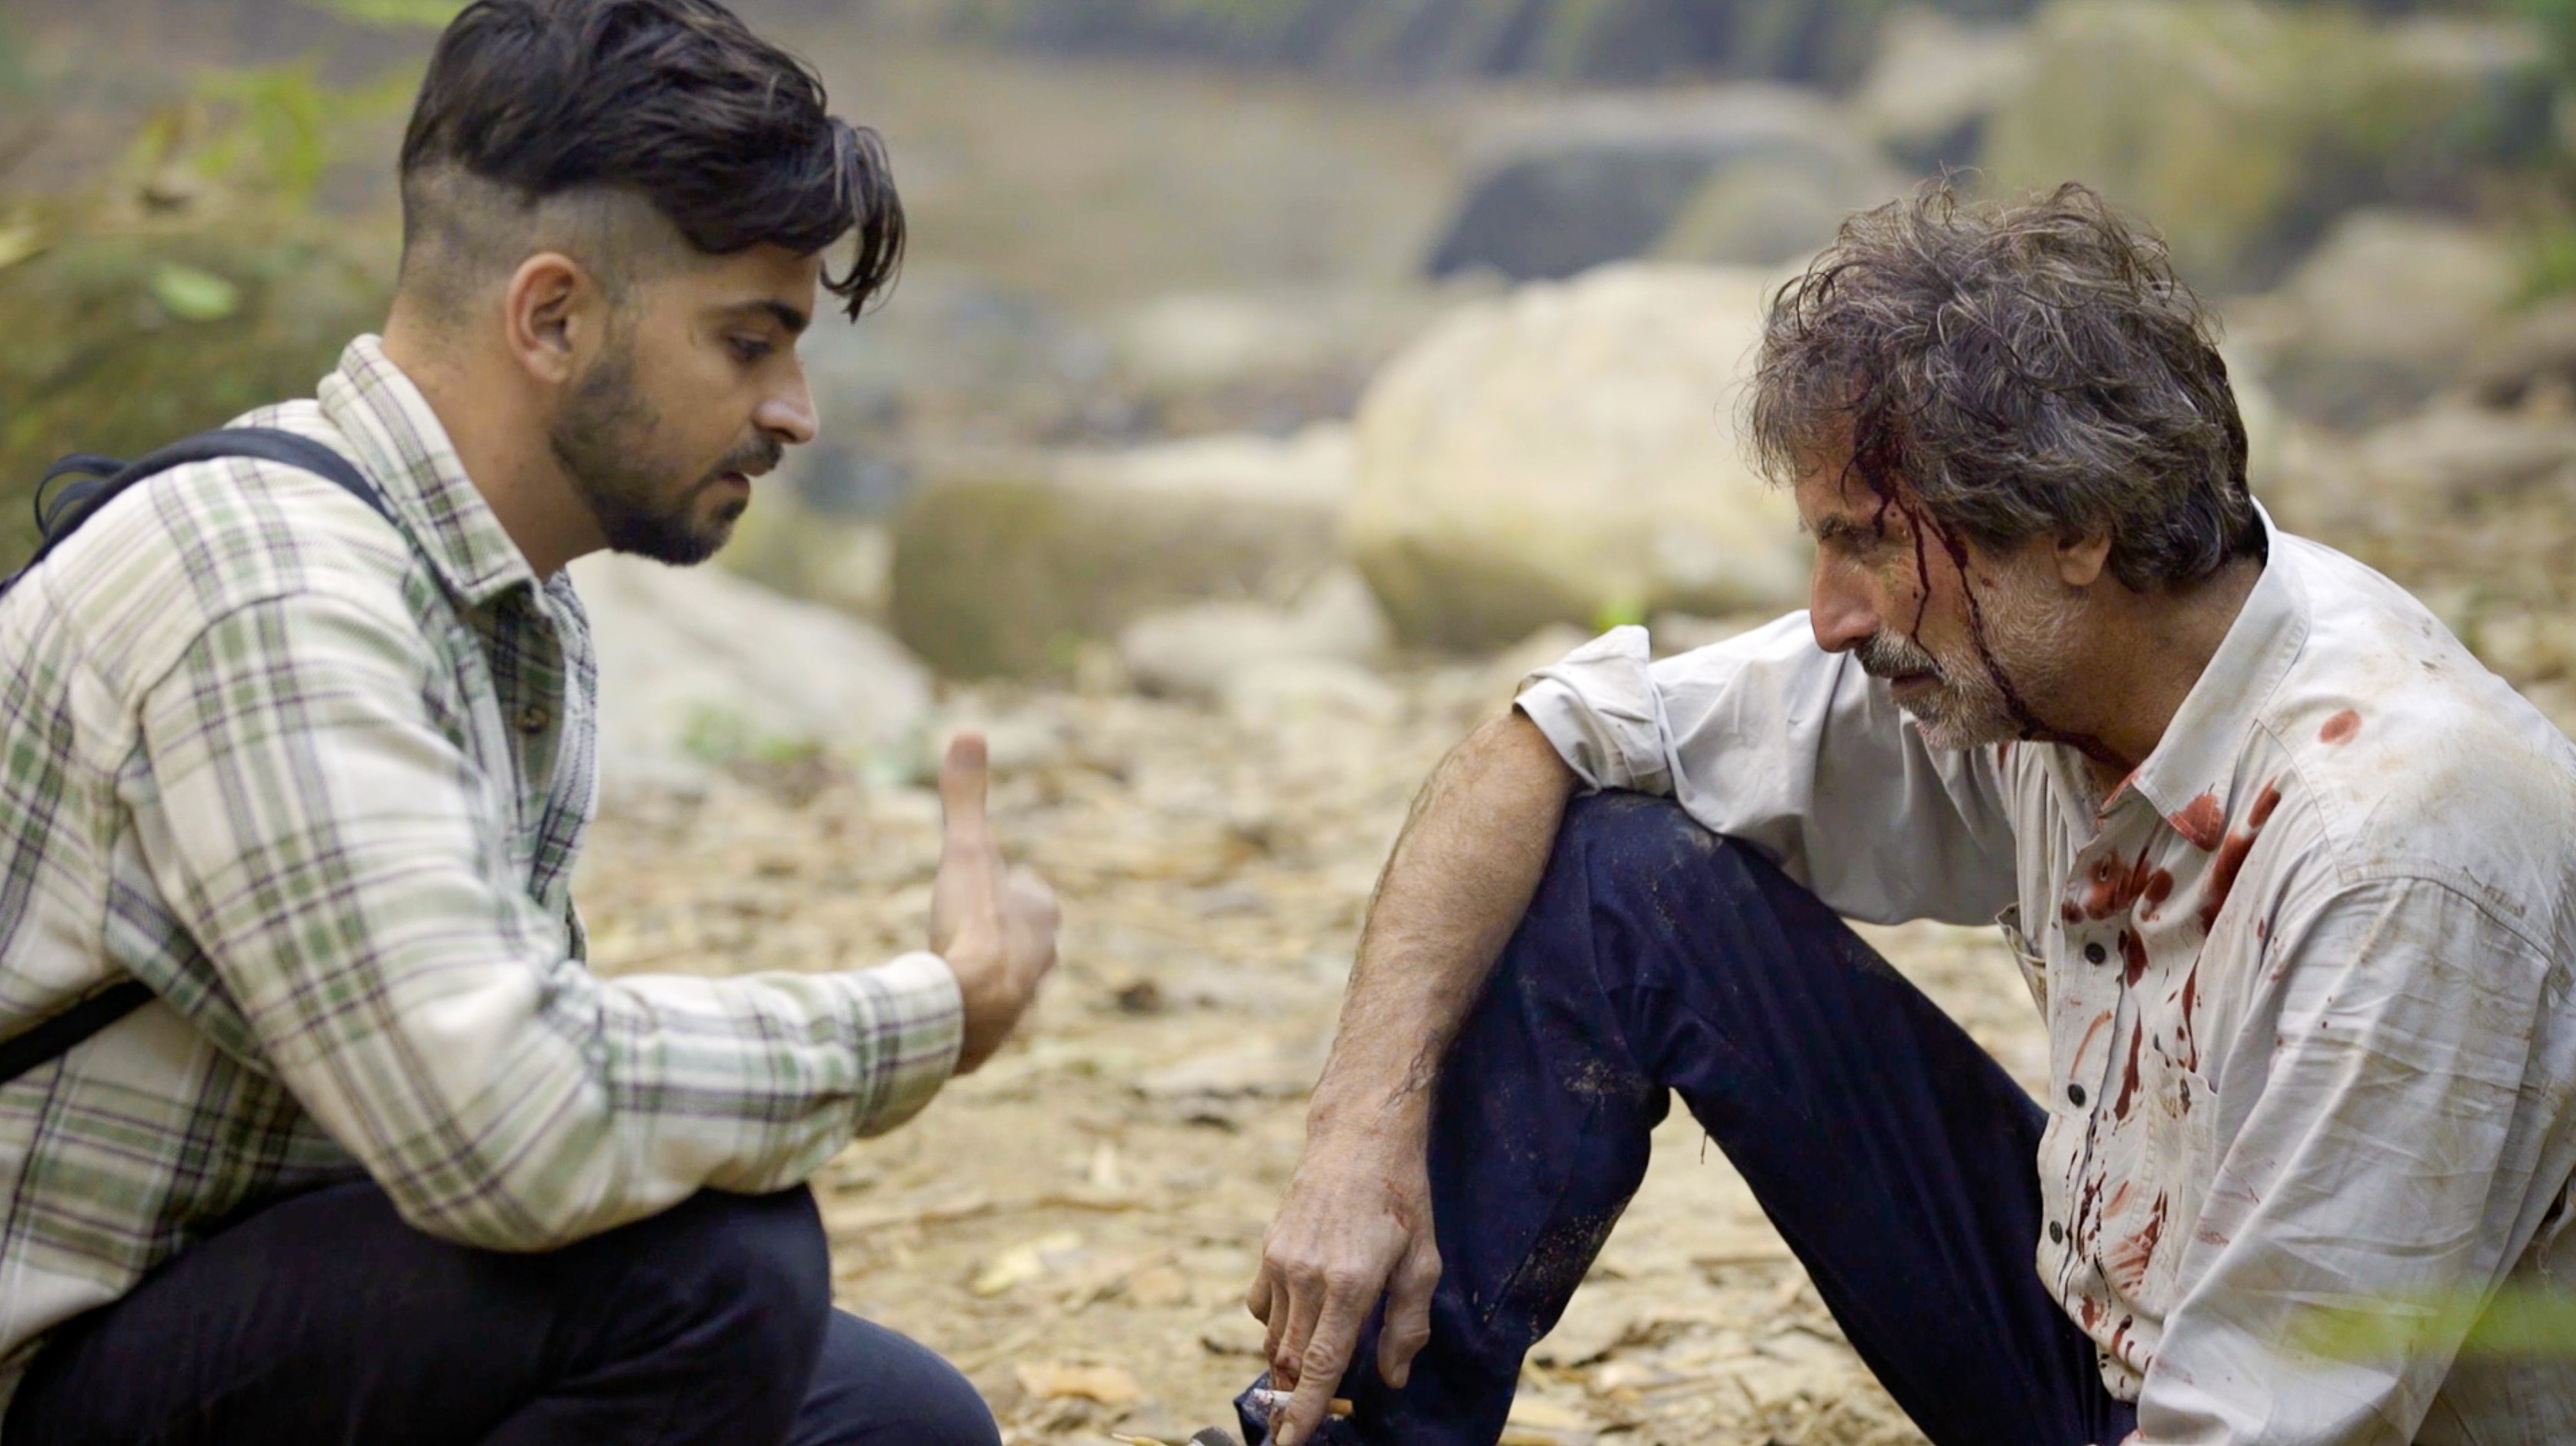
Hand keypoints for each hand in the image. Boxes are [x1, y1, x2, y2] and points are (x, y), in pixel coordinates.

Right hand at [929, 731, 1058, 1073]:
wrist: (960, 1007)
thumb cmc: (969, 924)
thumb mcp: (966, 850)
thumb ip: (966, 796)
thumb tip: (969, 729)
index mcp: (1044, 916)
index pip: (1033, 893)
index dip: (1010, 886)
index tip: (989, 883)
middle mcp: (1044, 962)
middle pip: (1025, 939)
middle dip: (1004, 932)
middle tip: (973, 924)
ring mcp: (1023, 1003)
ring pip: (1009, 981)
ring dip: (987, 974)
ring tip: (957, 969)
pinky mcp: (995, 1038)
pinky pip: (985, 1018)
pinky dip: (968, 1011)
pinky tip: (947, 1011)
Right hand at [1245, 1126, 1442, 1445]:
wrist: (1360, 1137)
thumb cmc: (1402, 1198)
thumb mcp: (1424, 1261)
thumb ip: (1407, 1324)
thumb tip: (1393, 1376)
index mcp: (1350, 1283)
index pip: (1322, 1365)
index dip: (1307, 1411)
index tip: (1290, 1443)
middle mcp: (1308, 1275)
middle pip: (1291, 1360)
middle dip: (1296, 1396)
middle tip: (1307, 1415)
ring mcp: (1282, 1260)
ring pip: (1274, 1337)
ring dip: (1288, 1363)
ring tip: (1309, 1371)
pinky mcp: (1268, 1248)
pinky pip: (1261, 1306)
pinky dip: (1278, 1326)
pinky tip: (1302, 1319)